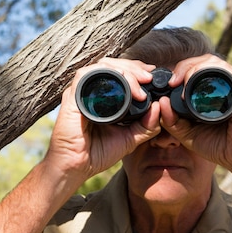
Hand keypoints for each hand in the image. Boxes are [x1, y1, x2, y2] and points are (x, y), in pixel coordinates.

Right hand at [44, 58, 161, 181]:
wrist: (77, 167)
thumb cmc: (98, 153)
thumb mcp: (130, 138)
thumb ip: (146, 125)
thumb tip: (159, 107)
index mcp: (104, 97)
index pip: (121, 72)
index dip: (137, 69)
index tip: (153, 76)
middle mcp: (92, 91)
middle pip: (114, 65)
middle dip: (134, 67)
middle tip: (149, 78)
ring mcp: (81, 92)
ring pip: (103, 66)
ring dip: (125, 70)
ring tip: (141, 82)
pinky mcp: (72, 97)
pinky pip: (86, 75)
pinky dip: (106, 74)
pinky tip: (123, 83)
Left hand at [159, 54, 231, 201]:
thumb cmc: (219, 147)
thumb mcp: (188, 133)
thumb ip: (172, 120)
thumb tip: (161, 102)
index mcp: (220, 90)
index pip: (199, 69)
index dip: (181, 71)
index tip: (168, 84)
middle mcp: (231, 83)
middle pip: (204, 61)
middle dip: (183, 66)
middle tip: (170, 82)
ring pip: (211, 62)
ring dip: (191, 67)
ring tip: (178, 82)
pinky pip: (222, 70)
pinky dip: (203, 72)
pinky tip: (191, 83)